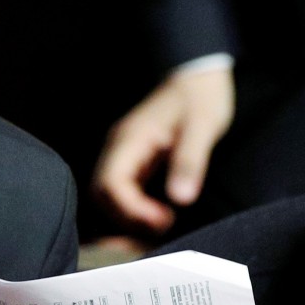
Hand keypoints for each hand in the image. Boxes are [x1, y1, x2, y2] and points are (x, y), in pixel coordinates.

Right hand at [91, 67, 234, 234]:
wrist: (196, 77)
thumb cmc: (200, 98)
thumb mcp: (203, 127)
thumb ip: (189, 162)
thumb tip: (180, 200)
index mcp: (129, 140)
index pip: (110, 183)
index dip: (131, 209)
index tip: (164, 220)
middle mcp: (117, 149)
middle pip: (101, 193)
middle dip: (126, 218)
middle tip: (163, 227)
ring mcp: (122, 155)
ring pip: (107, 195)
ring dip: (128, 216)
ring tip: (161, 224)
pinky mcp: (132, 161)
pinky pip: (120, 190)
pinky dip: (132, 209)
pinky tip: (156, 216)